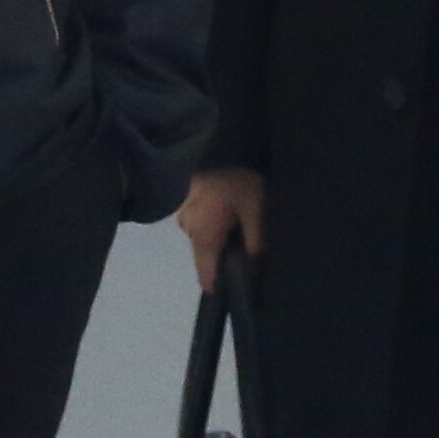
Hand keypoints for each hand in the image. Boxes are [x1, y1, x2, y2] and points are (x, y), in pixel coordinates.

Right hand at [176, 166, 264, 294]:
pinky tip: (228, 212)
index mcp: (204, 236)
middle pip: (207, 257)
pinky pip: (201, 224)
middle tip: (247, 244)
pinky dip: (214, 223)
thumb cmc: (233, 179)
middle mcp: (189, 232)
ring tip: (239, 223)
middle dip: (226, 256)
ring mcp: (183, 218)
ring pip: (205, 239)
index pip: (207, 276)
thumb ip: (255, 238)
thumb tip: (255, 266)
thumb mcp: (254, 208)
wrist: (210, 146)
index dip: (220, 287)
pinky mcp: (184, 206)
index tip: (234, 291)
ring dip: (220, 236)